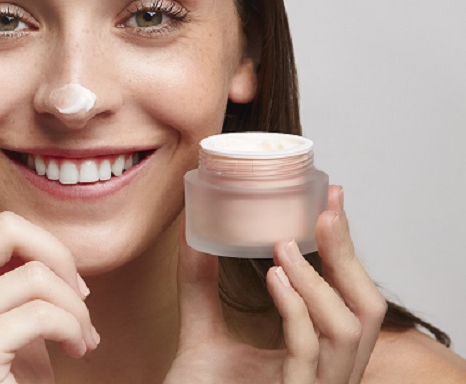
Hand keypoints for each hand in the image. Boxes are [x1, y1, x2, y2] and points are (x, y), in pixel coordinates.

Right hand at [0, 93, 98, 383]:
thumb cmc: (16, 380)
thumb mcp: (13, 319)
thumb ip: (13, 277)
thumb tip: (49, 256)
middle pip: (5, 225)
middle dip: (59, 257)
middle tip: (82, 303)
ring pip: (33, 269)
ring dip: (76, 307)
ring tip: (81, 340)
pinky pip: (44, 307)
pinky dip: (76, 330)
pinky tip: (72, 357)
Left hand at [164, 186, 386, 382]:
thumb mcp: (199, 335)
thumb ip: (199, 288)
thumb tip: (195, 234)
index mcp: (313, 359)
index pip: (350, 300)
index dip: (347, 250)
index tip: (332, 197)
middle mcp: (324, 376)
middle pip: (369, 312)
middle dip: (350, 256)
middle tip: (325, 210)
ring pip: (351, 331)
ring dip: (319, 281)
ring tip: (282, 246)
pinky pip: (309, 353)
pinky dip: (295, 310)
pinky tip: (273, 278)